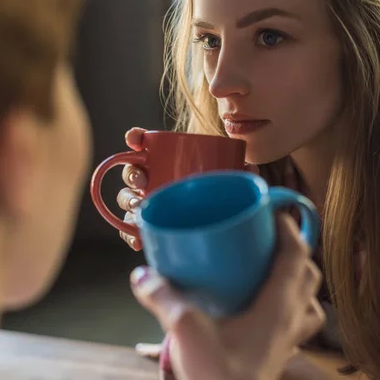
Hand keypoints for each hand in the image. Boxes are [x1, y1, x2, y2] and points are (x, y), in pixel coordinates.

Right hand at [111, 215, 323, 379]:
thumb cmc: (217, 376)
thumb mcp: (186, 329)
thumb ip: (163, 297)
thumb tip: (142, 274)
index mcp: (278, 306)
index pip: (296, 256)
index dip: (289, 229)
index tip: (272, 212)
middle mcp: (290, 320)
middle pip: (307, 276)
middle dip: (293, 251)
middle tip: (266, 240)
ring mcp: (288, 340)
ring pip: (308, 301)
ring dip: (296, 280)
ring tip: (270, 271)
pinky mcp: (278, 355)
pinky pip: (296, 322)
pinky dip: (287, 306)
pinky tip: (260, 308)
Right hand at [116, 128, 257, 252]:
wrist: (216, 219)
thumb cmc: (217, 191)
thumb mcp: (227, 175)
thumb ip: (239, 170)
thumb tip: (251, 167)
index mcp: (166, 160)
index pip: (144, 144)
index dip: (135, 139)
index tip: (135, 139)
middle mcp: (152, 179)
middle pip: (132, 173)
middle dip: (132, 173)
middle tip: (142, 180)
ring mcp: (148, 203)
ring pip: (128, 200)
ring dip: (128, 202)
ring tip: (138, 207)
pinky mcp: (148, 226)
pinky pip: (132, 231)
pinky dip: (131, 235)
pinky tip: (138, 240)